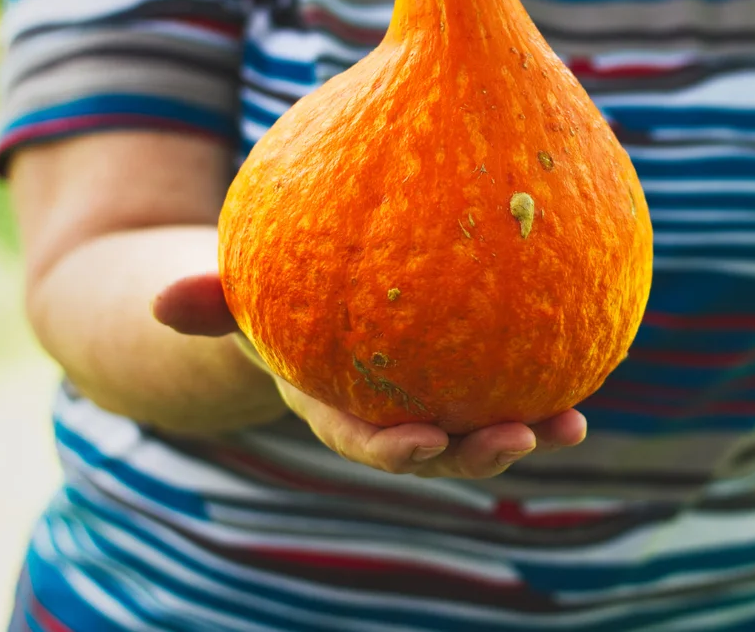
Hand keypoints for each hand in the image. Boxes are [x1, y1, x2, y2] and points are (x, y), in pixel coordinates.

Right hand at [152, 273, 586, 477]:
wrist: (305, 307)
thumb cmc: (271, 301)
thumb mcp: (241, 299)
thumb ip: (208, 302)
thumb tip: (165, 300)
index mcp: (338, 408)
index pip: (366, 440)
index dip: (397, 449)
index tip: (427, 442)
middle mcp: (392, 416)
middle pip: (439, 451)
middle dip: (478, 455)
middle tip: (520, 437)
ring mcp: (433, 401)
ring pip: (482, 427)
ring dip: (529, 431)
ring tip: (573, 423)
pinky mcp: (468, 377)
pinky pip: (507, 379)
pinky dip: (543, 378)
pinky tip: (589, 357)